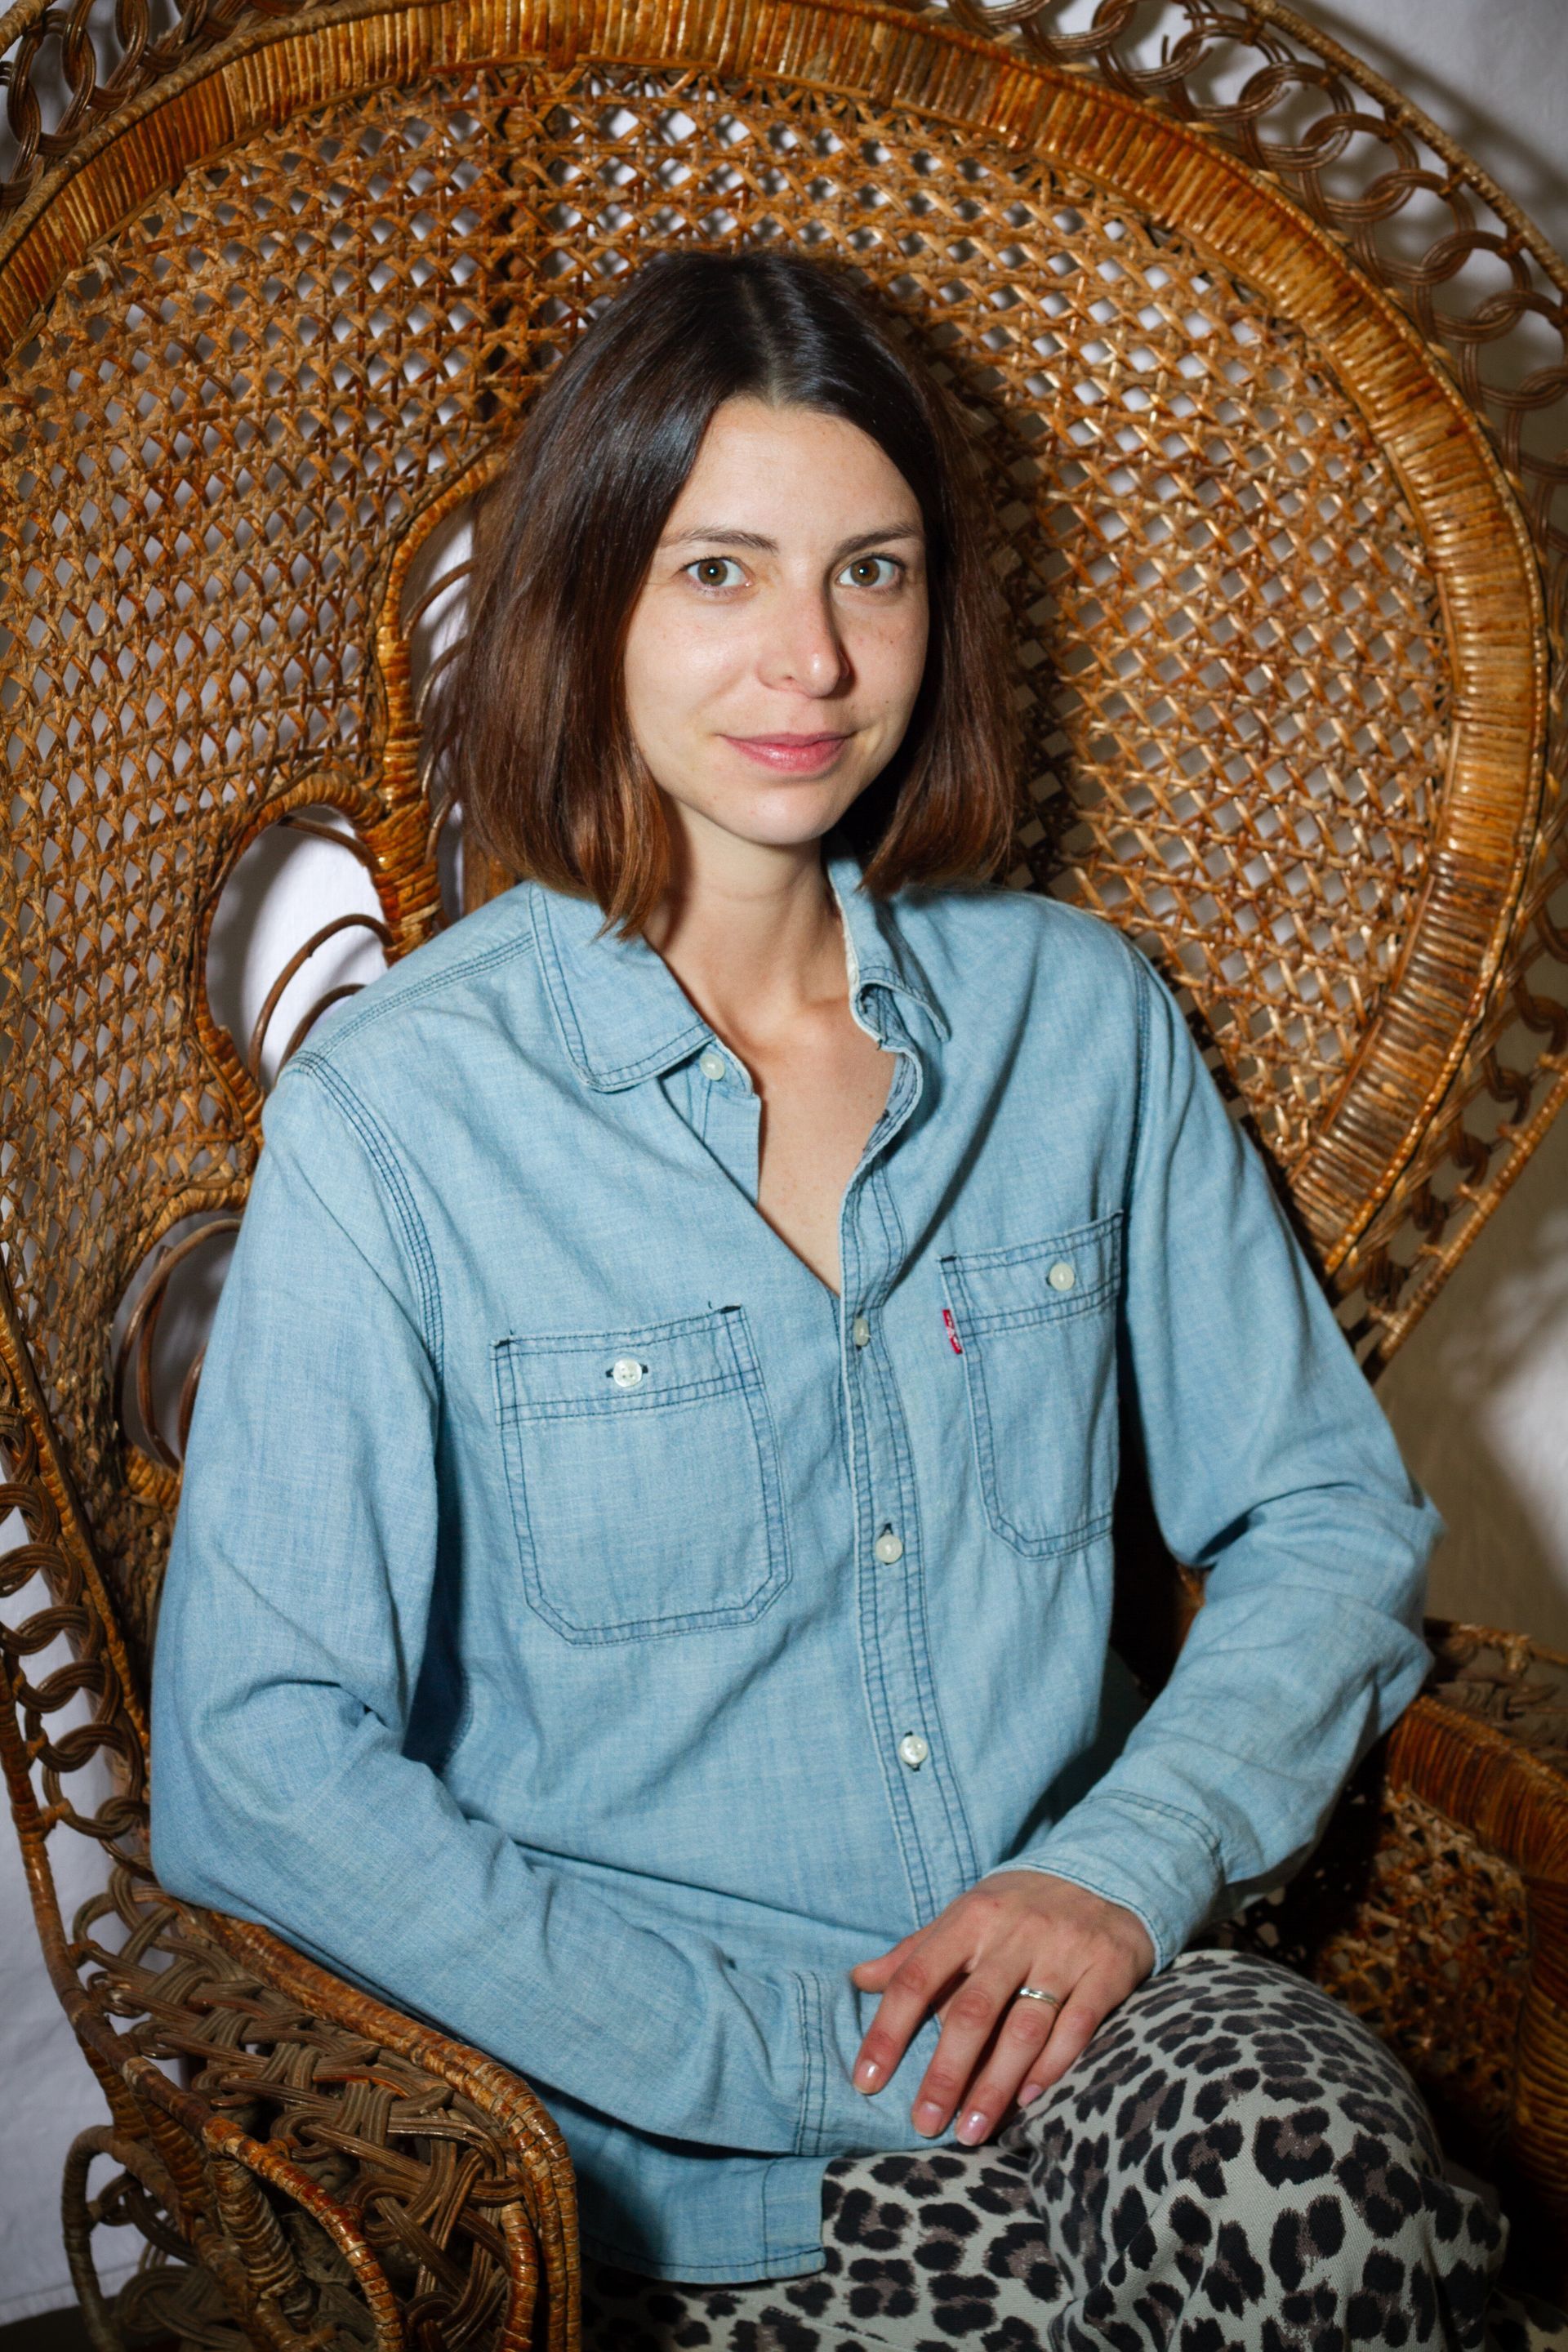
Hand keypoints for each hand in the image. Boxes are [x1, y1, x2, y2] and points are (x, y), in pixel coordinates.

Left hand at [847, 1870, 1155, 2146]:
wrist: (1104, 1875)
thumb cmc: (1018, 1908)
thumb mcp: (966, 1915)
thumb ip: (916, 1951)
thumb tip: (858, 1979)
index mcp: (971, 1917)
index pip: (917, 1977)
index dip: (889, 2030)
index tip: (867, 2081)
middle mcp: (1015, 1933)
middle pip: (972, 2012)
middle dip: (945, 2073)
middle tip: (925, 2123)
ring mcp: (1063, 1952)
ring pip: (1024, 2029)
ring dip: (995, 2086)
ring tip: (971, 2130)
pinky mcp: (1105, 1971)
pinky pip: (1077, 2027)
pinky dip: (1052, 2067)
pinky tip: (1029, 2101)